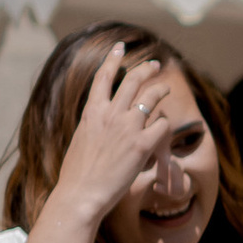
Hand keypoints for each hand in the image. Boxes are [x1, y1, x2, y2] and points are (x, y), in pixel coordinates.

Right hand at [57, 42, 182, 226]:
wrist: (80, 194)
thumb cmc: (77, 175)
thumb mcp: (81, 140)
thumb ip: (93, 126)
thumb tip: (101, 123)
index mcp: (91, 112)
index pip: (104, 77)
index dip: (113, 59)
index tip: (120, 48)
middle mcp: (110, 114)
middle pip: (133, 80)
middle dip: (145, 69)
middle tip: (154, 65)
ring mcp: (127, 127)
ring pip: (151, 97)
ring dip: (161, 89)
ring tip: (165, 87)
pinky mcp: (142, 144)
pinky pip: (162, 126)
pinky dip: (164, 125)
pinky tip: (164, 130)